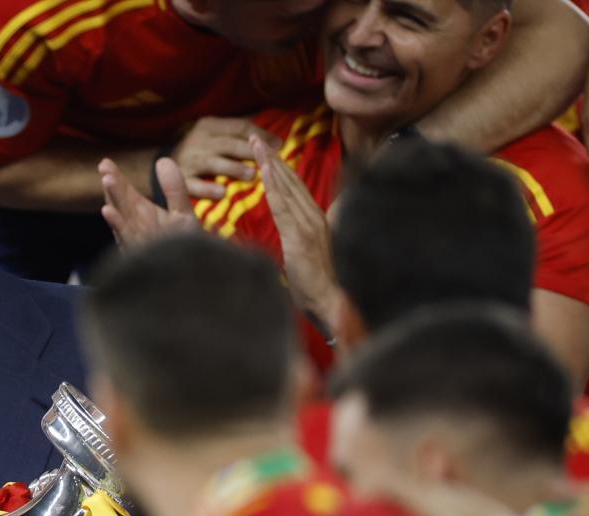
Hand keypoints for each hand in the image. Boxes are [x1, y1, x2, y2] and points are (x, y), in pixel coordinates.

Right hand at [99, 157, 195, 246]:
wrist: (191, 278)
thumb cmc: (184, 249)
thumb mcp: (182, 213)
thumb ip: (174, 189)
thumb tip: (162, 160)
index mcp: (142, 214)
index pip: (125, 193)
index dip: (116, 177)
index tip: (105, 162)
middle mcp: (135, 226)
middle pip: (120, 202)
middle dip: (113, 185)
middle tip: (104, 167)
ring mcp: (135, 241)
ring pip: (120, 218)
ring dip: (113, 199)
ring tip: (107, 181)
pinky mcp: (138, 254)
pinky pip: (125, 238)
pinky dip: (117, 224)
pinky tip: (108, 211)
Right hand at [170, 116, 281, 199]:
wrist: (157, 165)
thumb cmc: (197, 151)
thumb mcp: (214, 134)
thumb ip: (240, 135)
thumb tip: (276, 140)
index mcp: (209, 125)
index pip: (239, 127)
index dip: (260, 135)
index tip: (279, 146)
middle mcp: (199, 140)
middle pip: (230, 144)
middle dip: (251, 151)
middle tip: (270, 161)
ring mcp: (189, 160)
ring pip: (215, 163)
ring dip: (234, 169)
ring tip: (251, 176)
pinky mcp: (181, 179)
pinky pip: (195, 185)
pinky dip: (208, 188)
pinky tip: (222, 193)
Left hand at [253, 135, 337, 330]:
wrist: (333, 304)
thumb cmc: (319, 289)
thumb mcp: (306, 260)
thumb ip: (299, 243)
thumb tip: (291, 240)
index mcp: (315, 222)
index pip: (295, 189)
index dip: (280, 169)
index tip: (265, 152)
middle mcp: (315, 217)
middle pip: (291, 181)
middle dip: (272, 157)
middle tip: (255, 137)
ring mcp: (309, 225)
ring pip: (287, 187)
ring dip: (269, 163)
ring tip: (255, 145)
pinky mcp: (301, 237)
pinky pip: (284, 206)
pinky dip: (274, 186)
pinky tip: (264, 170)